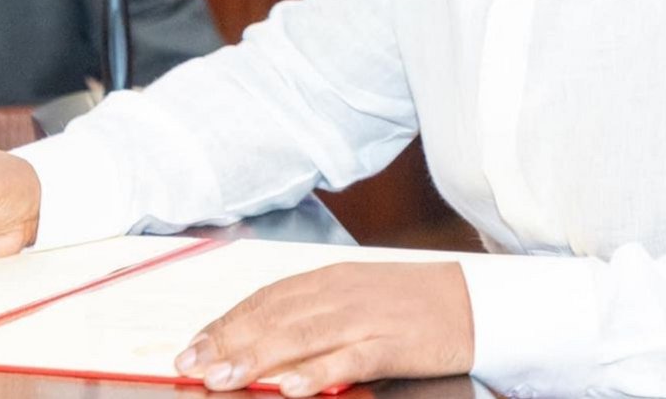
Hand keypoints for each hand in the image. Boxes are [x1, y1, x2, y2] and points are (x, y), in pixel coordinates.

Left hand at [174, 262, 472, 395]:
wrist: (474, 302)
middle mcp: (340, 293)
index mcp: (329, 279)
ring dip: (256, 358)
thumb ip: (313, 314)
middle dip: (228, 342)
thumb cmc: (411, 304)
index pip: (265, 299)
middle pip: (273, 317)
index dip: (226, 322)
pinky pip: (348, 359)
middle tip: (191, 364)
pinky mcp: (391, 343)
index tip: (194, 344)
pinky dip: (317, 373)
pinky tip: (290, 387)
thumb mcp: (356, 299)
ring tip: (222, 377)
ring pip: (300, 336)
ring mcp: (365, 317)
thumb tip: (264, 341)